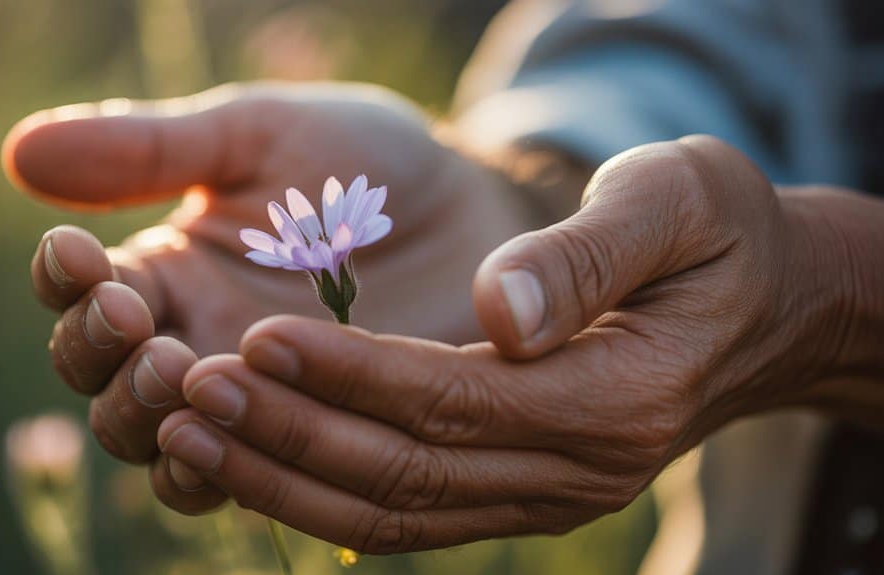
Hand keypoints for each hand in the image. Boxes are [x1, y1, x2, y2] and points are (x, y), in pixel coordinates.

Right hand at [11, 83, 532, 505]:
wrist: (469, 213)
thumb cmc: (363, 164)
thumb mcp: (256, 138)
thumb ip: (151, 151)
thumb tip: (18, 155)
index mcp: (168, 266)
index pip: (79, 291)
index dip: (62, 280)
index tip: (76, 252)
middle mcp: (189, 338)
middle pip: (99, 380)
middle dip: (99, 356)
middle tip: (136, 323)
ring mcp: (243, 396)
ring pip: (152, 439)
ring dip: (145, 416)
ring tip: (181, 371)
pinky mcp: (299, 436)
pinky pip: (233, 475)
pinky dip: (212, 465)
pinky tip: (225, 434)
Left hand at [153, 136, 863, 550]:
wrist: (763, 306)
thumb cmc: (717, 237)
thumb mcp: (676, 204)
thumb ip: (589, 255)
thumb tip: (502, 313)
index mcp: (618, 395)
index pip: (457, 399)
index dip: (353, 374)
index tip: (260, 335)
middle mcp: (580, 467)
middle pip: (410, 471)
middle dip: (292, 435)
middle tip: (191, 389)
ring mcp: (547, 492)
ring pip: (396, 509)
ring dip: (286, 477)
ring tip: (191, 431)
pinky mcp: (519, 489)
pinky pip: (409, 512)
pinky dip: (323, 493)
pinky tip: (252, 458)